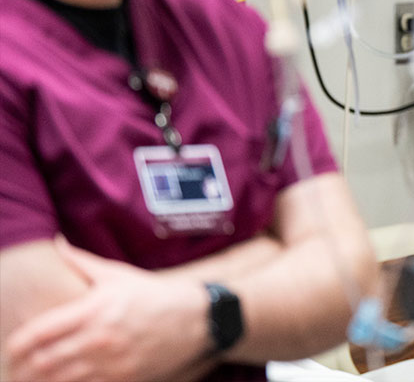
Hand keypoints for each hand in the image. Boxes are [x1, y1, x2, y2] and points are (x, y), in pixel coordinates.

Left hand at [3, 238, 211, 381]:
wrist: (197, 319)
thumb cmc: (154, 295)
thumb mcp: (119, 274)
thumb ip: (82, 262)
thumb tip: (56, 243)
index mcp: (94, 309)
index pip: (39, 333)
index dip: (16, 345)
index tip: (10, 348)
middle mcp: (99, 338)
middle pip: (43, 362)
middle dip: (23, 368)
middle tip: (15, 368)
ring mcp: (111, 363)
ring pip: (60, 381)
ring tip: (33, 379)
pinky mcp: (124, 380)